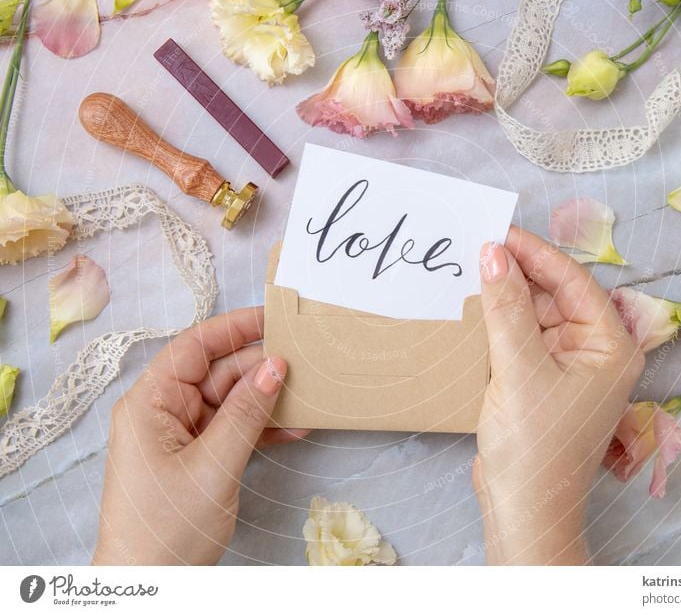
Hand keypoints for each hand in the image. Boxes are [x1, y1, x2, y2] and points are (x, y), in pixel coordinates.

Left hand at [93, 307, 307, 564]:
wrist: (150, 587)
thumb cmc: (167, 527)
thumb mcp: (213, 467)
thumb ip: (246, 413)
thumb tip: (275, 366)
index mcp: (150, 403)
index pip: (193, 347)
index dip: (233, 327)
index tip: (274, 317)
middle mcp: (163, 411)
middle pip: (217, 373)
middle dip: (260, 368)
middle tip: (305, 363)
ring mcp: (181, 435)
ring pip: (230, 400)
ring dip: (266, 400)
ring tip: (306, 395)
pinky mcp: (197, 456)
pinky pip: (233, 428)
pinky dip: (262, 427)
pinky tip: (295, 427)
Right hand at [473, 227, 643, 564]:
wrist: (522, 510)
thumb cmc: (535, 445)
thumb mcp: (520, 369)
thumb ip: (507, 308)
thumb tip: (493, 251)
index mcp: (610, 345)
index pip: (573, 282)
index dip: (535, 252)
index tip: (497, 230)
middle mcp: (593, 350)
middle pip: (553, 295)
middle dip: (517, 273)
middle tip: (475, 245)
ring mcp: (565, 366)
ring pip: (533, 314)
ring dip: (504, 296)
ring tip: (468, 269)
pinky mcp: (538, 380)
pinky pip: (519, 337)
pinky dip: (497, 322)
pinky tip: (472, 306)